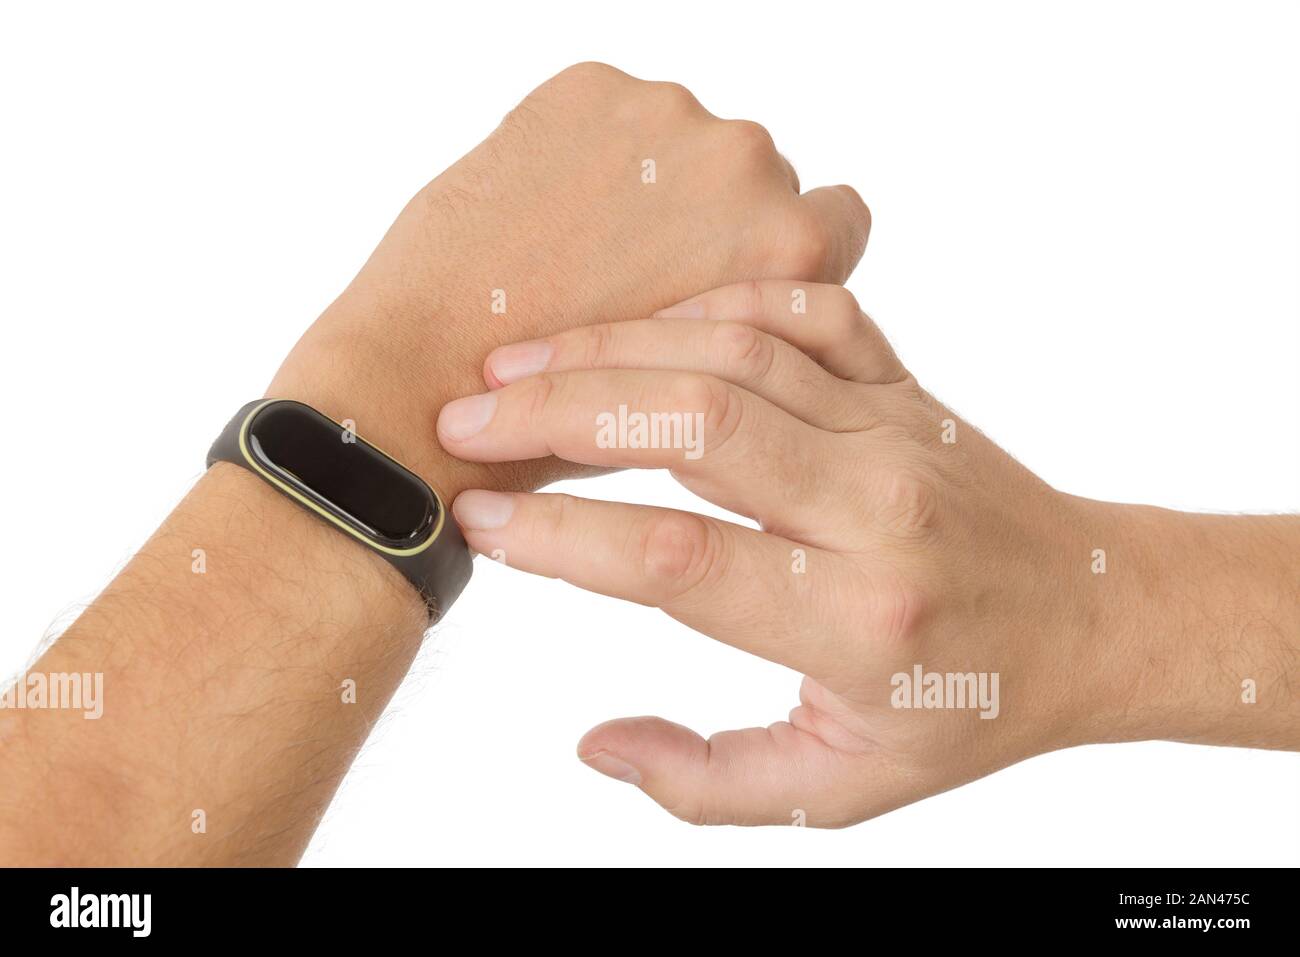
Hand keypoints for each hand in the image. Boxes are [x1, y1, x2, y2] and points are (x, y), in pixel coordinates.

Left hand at [269, 63, 870, 497]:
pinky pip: (607, 114)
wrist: (438, 383)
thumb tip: (749, 285)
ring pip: (679, 140)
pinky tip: (535, 221)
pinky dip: (578, 156)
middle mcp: (750, 166)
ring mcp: (667, 118)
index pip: (835, 220)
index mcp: (794, 250)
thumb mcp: (706, 391)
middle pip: (754, 176)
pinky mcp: (589, 92)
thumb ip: (749, 323)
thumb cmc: (577, 426)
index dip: (780, 254)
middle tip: (634, 279)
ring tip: (573, 256)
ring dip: (644, 181)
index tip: (728, 280)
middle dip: (707, 216)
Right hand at [437, 280, 1299, 825]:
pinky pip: (806, 307)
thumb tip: (597, 745)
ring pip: (738, 352)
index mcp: (856, 620)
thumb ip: (709, 782)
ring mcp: (894, 430)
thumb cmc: (963, 708)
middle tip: (466, 418)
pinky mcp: (903, 383)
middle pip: (697, 426)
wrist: (1090, 614)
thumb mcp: (840, 786)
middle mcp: (876, 509)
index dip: (564, 538)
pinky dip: (714, 300)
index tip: (481, 519)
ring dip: (613, 348)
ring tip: (516, 363)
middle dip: (561, 412)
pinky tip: (642, 326)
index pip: (681, 563)